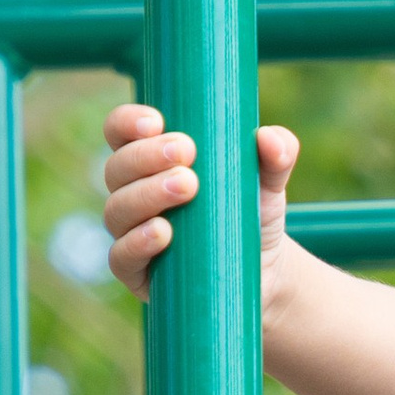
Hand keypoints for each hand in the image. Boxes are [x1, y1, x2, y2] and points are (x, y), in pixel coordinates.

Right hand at [101, 105, 300, 301]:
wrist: (262, 273)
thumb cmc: (250, 214)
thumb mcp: (268, 181)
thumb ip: (277, 154)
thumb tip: (269, 138)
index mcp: (150, 161)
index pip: (120, 132)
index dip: (127, 122)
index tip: (157, 121)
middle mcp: (132, 193)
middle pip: (117, 168)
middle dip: (146, 157)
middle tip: (187, 153)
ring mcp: (130, 234)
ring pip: (117, 210)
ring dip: (146, 195)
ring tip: (187, 187)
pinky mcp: (137, 273)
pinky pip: (121, 257)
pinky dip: (137, 243)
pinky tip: (163, 232)